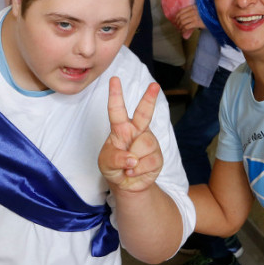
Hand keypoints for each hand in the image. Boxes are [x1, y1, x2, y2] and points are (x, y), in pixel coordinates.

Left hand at [99, 77, 163, 191]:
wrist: (126, 185)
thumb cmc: (113, 167)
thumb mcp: (105, 163)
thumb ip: (115, 159)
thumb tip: (132, 159)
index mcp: (121, 128)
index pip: (116, 109)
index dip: (115, 94)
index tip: (114, 79)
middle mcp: (136, 131)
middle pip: (144, 113)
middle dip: (149, 98)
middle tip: (155, 85)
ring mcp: (148, 143)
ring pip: (145, 143)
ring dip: (134, 159)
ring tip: (128, 166)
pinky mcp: (157, 157)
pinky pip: (149, 161)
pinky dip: (139, 170)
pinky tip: (134, 172)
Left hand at [172, 4, 205, 35]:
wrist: (215, 18)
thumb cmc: (207, 15)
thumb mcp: (199, 10)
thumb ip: (192, 11)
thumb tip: (183, 17)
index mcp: (193, 7)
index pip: (181, 11)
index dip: (177, 16)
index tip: (176, 20)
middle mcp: (193, 11)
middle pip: (180, 17)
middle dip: (177, 22)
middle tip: (177, 26)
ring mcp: (194, 17)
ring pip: (182, 22)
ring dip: (180, 27)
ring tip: (180, 29)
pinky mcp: (196, 23)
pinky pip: (186, 27)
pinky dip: (183, 30)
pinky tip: (183, 31)